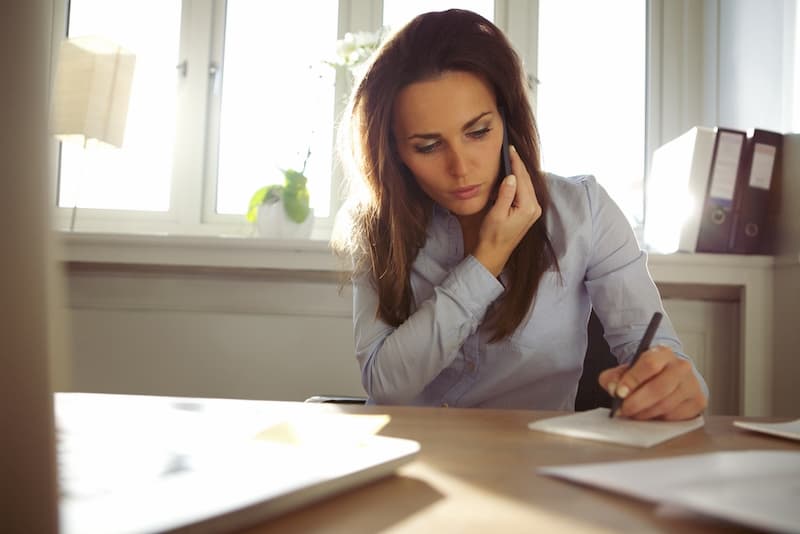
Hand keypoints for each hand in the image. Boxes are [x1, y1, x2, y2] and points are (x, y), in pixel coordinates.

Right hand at [473, 145, 541, 275]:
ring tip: (509, 160)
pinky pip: (524, 193)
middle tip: (509, 151)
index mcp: (528, 207)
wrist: (493, 254)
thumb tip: (511, 176)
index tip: (510, 149)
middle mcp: (534, 208)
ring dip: (518, 174)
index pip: (522, 178)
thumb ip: (506, 194)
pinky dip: (517, 184)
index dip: (516, 163)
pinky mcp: (528, 213)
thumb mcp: (496, 214)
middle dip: (518, 165)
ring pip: (526, 185)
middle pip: (527, 180)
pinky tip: (509, 178)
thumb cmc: (492, 236)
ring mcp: (533, 211)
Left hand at [599, 345, 707, 420]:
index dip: (632, 380)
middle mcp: (681, 367)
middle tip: (624, 409)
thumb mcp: (628, 370)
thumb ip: (614, 377)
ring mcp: (692, 385)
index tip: (619, 392)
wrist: (671, 376)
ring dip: (645, 413)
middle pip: (659, 388)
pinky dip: (659, 419)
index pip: (649, 364)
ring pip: (666, 405)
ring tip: (633, 414)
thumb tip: (613, 388)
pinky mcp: (697, 402)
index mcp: (663, 353)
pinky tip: (650, 415)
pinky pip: (675, 416)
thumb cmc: (648, 374)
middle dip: (637, 402)